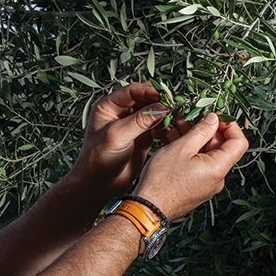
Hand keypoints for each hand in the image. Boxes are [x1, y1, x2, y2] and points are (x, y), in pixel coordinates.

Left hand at [72, 82, 179, 197]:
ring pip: (154, 113)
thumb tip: (161, 107)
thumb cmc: (98, 159)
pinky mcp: (143, 138)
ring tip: (177, 119)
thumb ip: (139, 120)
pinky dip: (166, 128)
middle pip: (146, 100)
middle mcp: (121, 113)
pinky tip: (172, 131)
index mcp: (109, 107)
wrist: (99, 184)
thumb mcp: (117, 135)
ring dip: (165, 115)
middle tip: (175, 106)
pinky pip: (158, 127)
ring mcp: (133, 125)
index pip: (132, 91)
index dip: (149, 91)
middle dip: (160, 102)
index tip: (164, 96)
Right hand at [134, 113, 248, 218]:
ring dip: (195, 139)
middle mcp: (217, 178)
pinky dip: (190, 151)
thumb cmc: (162, 180)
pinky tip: (175, 142)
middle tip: (190, 117)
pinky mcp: (197, 187)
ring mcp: (207, 184)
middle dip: (207, 130)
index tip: (216, 116)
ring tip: (177, 127)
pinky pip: (199, 164)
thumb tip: (214, 119)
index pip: (239, 142)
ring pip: (207, 155)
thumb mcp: (181, 148)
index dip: (230, 125)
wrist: (148, 207)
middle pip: (222, 147)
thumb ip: (201, 131)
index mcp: (218, 168)